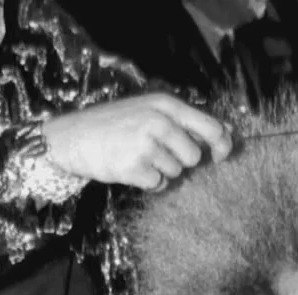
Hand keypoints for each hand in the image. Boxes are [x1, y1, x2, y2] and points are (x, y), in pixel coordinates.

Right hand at [42, 93, 232, 190]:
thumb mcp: (149, 111)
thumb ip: (184, 121)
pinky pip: (158, 185)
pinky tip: (131, 169)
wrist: (71, 137)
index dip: (222, 145)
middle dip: (180, 161)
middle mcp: (158, 121)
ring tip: (138, 158)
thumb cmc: (114, 125)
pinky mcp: (133, 166)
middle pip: (194, 156)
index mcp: (166, 105)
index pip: (212, 127)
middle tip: (156, 153)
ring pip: (175, 172)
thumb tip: (225, 135)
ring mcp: (145, 144)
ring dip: (161, 171)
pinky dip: (148, 183)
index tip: (220, 156)